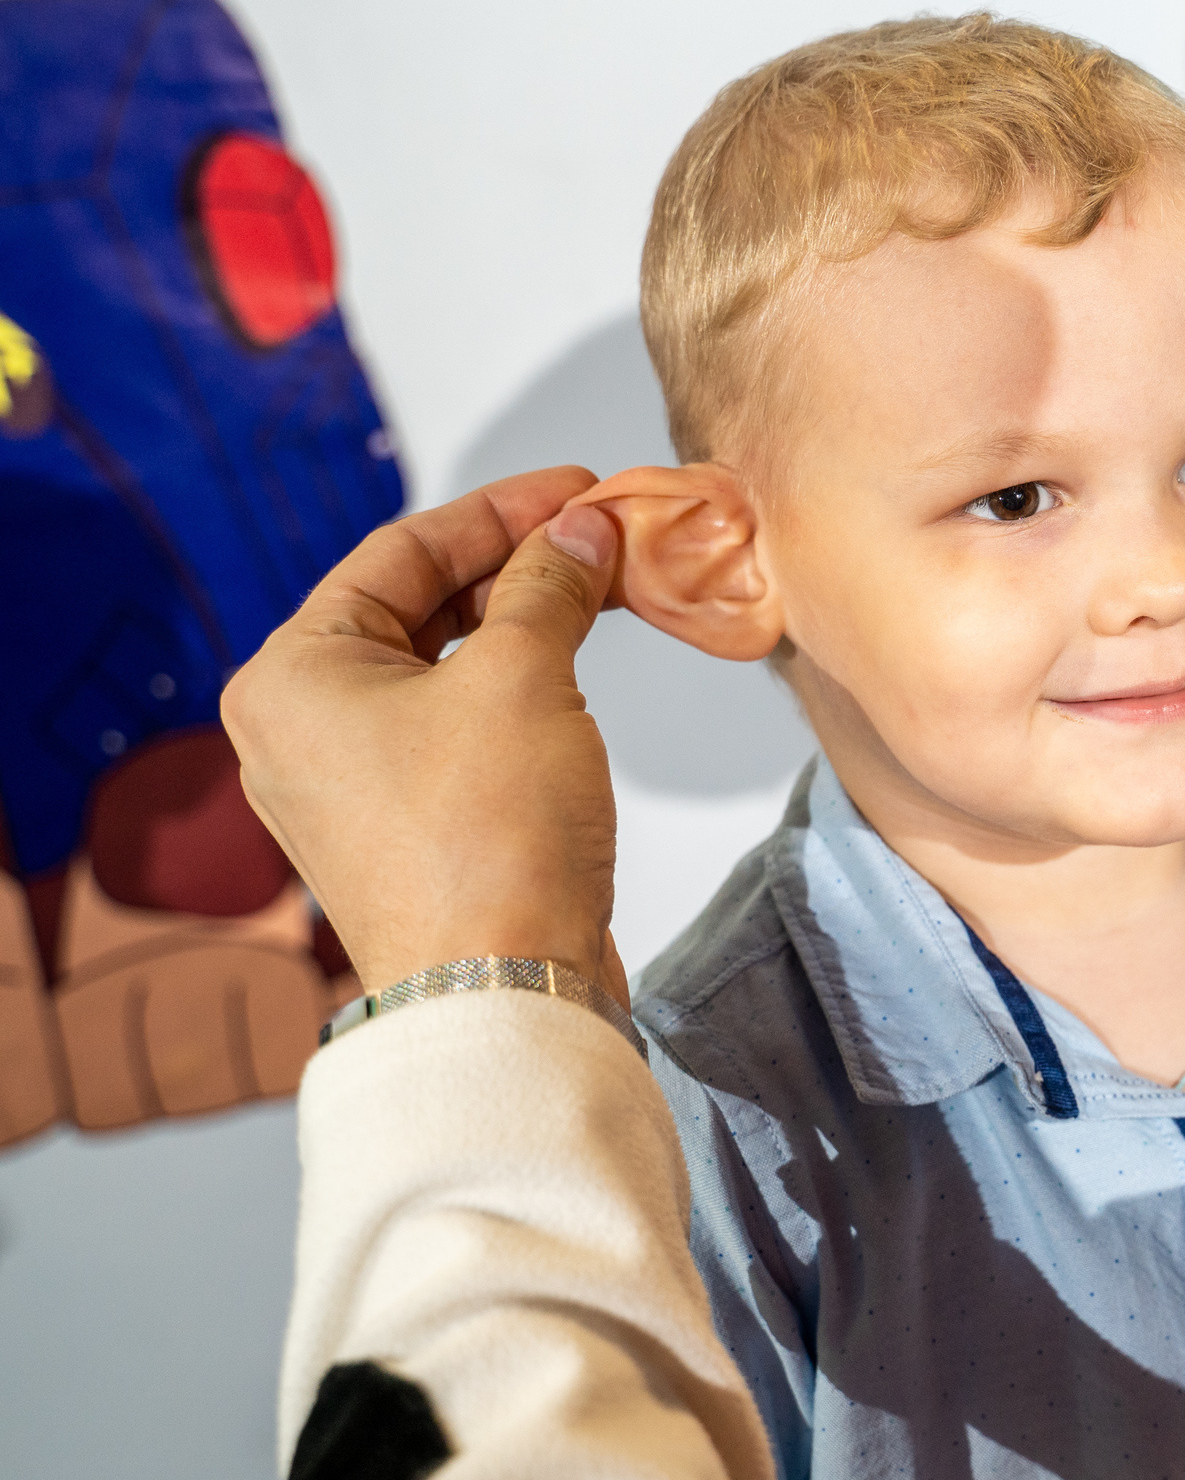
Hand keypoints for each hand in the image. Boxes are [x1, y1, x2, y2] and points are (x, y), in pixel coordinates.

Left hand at [221, 469, 629, 999]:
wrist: (501, 989)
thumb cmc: (486, 839)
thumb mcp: (525, 676)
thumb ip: (549, 586)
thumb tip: (580, 531)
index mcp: (290, 675)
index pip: (401, 553)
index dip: (502, 512)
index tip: (577, 490)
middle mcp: (298, 728)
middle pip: (416, 608)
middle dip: (516, 568)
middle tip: (599, 536)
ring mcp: (346, 786)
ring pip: (439, 670)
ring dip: (521, 627)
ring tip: (599, 593)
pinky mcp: (401, 830)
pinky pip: (454, 729)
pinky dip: (513, 690)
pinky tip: (571, 673)